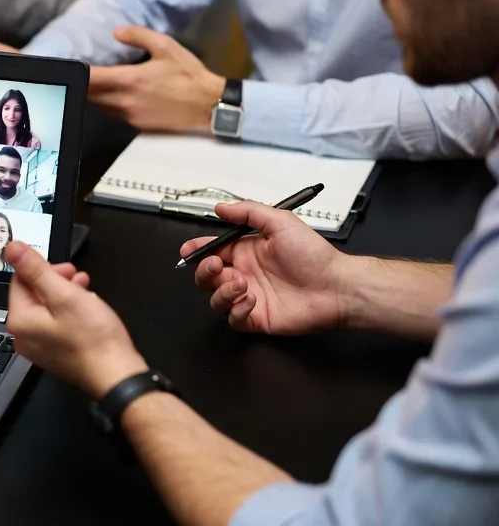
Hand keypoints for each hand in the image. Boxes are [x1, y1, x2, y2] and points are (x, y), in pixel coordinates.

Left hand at [5, 242, 147, 399]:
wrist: (116, 376)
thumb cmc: (94, 340)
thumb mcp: (64, 295)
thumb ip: (36, 270)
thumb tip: (13, 250)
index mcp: (20, 321)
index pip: (19, 280)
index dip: (44, 269)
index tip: (65, 269)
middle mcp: (25, 337)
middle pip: (33, 295)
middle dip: (57, 282)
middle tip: (78, 280)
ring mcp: (40, 348)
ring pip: (47, 309)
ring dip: (67, 296)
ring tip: (87, 294)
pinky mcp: (56, 354)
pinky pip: (57, 325)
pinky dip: (71, 313)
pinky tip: (88, 312)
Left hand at [89, 27, 225, 131]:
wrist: (208, 104)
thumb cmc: (188, 74)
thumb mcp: (166, 46)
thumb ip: (138, 36)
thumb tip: (116, 32)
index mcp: (129, 80)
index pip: (91, 78)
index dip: (80, 72)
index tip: (75, 65)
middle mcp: (125, 101)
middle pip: (90, 95)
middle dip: (85, 85)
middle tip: (84, 74)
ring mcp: (130, 116)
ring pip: (100, 106)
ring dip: (96, 96)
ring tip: (99, 83)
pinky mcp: (137, 126)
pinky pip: (114, 114)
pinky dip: (110, 104)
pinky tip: (117, 95)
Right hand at [180, 201, 347, 334]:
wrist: (337, 286)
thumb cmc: (314, 254)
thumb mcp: (280, 222)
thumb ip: (247, 211)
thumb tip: (219, 207)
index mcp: (247, 252)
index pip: (213, 250)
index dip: (197, 250)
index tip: (188, 250)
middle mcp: (245, 274)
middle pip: (207, 277)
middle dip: (204, 271)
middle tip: (216, 267)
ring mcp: (249, 297)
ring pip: (216, 299)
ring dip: (222, 291)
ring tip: (243, 285)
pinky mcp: (257, 318)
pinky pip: (233, 319)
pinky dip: (237, 310)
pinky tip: (252, 301)